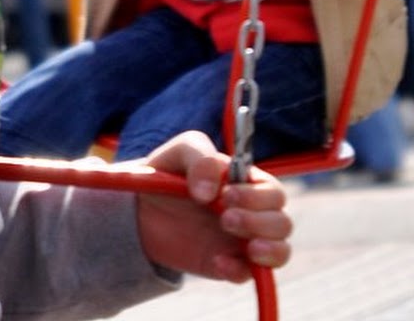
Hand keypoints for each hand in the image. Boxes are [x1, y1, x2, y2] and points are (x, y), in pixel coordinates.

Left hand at [135, 131, 291, 282]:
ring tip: (240, 243)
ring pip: (280, 250)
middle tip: (225, 218)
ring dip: (267, 248)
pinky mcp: (230, 263)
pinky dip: (240, 271)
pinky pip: (250, 275)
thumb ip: (200, 159)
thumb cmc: (169, 171)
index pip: (273, 192)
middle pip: (282, 222)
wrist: (143, 206)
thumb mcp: (181, 152)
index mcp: (247, 183)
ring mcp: (243, 240)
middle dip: (259, 222)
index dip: (256, 196)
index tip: (227, 194)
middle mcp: (252, 212)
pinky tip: (218, 261)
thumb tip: (211, 192)